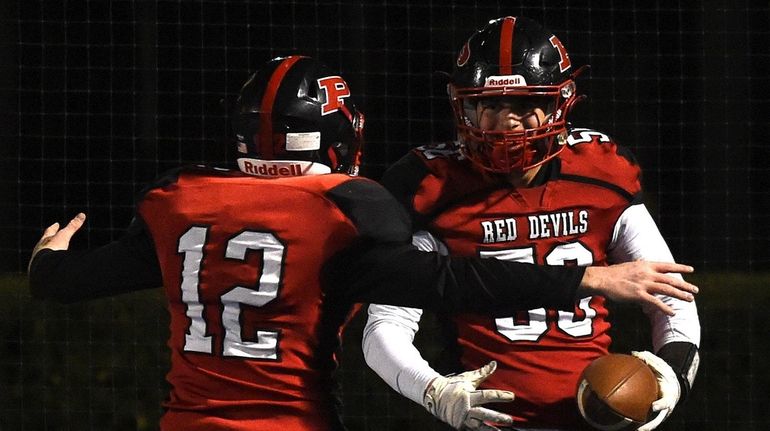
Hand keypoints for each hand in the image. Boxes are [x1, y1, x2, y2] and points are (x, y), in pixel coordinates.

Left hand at [28, 213, 85, 272]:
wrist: (43, 267)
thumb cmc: (52, 249)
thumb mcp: (64, 236)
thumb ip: (73, 226)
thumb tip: (82, 214)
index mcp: (45, 240)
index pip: (49, 231)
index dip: (54, 228)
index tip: (56, 224)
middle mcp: (40, 250)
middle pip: (44, 243)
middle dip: (49, 240)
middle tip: (51, 237)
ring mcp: (39, 260)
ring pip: (43, 255)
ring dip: (48, 253)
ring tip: (52, 254)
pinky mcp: (41, 271)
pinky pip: (46, 266)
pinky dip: (50, 265)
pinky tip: (53, 267)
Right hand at [423, 361, 513, 429]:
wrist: (434, 395)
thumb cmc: (453, 385)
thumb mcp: (467, 378)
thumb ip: (482, 373)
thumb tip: (494, 364)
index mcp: (468, 395)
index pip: (487, 395)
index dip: (500, 396)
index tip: (511, 396)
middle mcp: (466, 407)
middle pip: (484, 413)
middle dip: (497, 417)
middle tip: (510, 420)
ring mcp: (462, 418)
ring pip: (479, 425)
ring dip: (490, 429)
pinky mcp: (460, 425)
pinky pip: (473, 429)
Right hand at [581, 261, 697, 315]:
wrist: (602, 279)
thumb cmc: (613, 273)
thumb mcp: (630, 266)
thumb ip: (640, 268)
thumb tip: (646, 267)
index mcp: (646, 265)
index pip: (667, 266)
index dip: (680, 267)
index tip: (691, 269)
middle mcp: (647, 273)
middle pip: (671, 279)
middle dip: (685, 285)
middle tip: (695, 290)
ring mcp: (644, 284)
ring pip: (667, 289)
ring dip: (680, 295)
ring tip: (690, 299)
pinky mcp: (638, 295)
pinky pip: (655, 302)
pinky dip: (665, 308)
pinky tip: (672, 313)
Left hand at [631, 350, 680, 430]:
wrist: (673, 383)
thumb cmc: (665, 373)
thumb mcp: (660, 365)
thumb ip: (649, 359)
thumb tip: (634, 353)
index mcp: (669, 396)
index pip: (666, 402)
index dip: (660, 405)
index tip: (653, 407)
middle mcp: (665, 407)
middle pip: (658, 419)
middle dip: (650, 425)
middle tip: (640, 429)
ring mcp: (660, 412)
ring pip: (651, 422)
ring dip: (641, 427)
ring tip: (628, 430)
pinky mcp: (654, 413)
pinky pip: (644, 417)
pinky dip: (635, 419)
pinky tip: (621, 420)